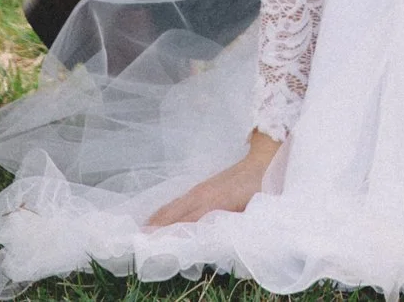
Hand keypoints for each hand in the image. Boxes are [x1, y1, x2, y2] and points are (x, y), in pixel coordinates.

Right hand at [146, 131, 281, 227]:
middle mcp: (202, 193)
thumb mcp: (249, 207)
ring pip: (174, 205)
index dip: (170, 233)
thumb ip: (229, 221)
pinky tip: (161, 215)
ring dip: (158, 218)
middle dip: (156, 226)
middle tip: (139, 240)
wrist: (264, 159)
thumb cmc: (260, 186)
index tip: (152, 244)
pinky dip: (166, 209)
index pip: (186, 221)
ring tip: (143, 230)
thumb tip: (209, 235)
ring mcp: (201, 188)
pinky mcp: (203, 186)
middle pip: (174, 212)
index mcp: (213, 200)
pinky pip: (179, 199)